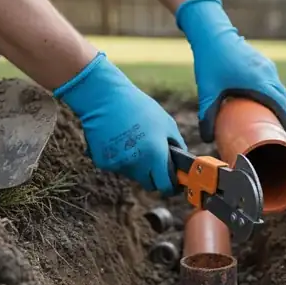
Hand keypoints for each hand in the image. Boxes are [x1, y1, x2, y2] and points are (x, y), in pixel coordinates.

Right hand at [54, 52, 186, 195]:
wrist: (104, 98)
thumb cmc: (139, 107)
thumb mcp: (166, 123)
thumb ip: (177, 145)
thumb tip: (182, 162)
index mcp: (155, 154)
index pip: (164, 186)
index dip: (170, 186)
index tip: (172, 182)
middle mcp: (136, 164)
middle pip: (148, 184)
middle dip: (153, 176)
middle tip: (153, 158)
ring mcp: (118, 164)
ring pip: (133, 174)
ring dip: (136, 165)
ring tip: (133, 140)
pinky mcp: (103, 162)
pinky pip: (118, 166)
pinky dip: (120, 158)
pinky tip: (119, 140)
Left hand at [176, 0, 285, 142]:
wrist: (212, 32)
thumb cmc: (210, 61)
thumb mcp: (207, 92)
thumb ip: (206, 116)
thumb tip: (206, 139)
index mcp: (260, 81)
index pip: (282, 105)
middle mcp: (268, 73)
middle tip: (284, 136)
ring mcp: (267, 67)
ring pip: (282, 91)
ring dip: (284, 107)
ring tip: (279, 124)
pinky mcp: (263, 63)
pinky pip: (276, 83)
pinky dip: (278, 97)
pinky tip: (269, 106)